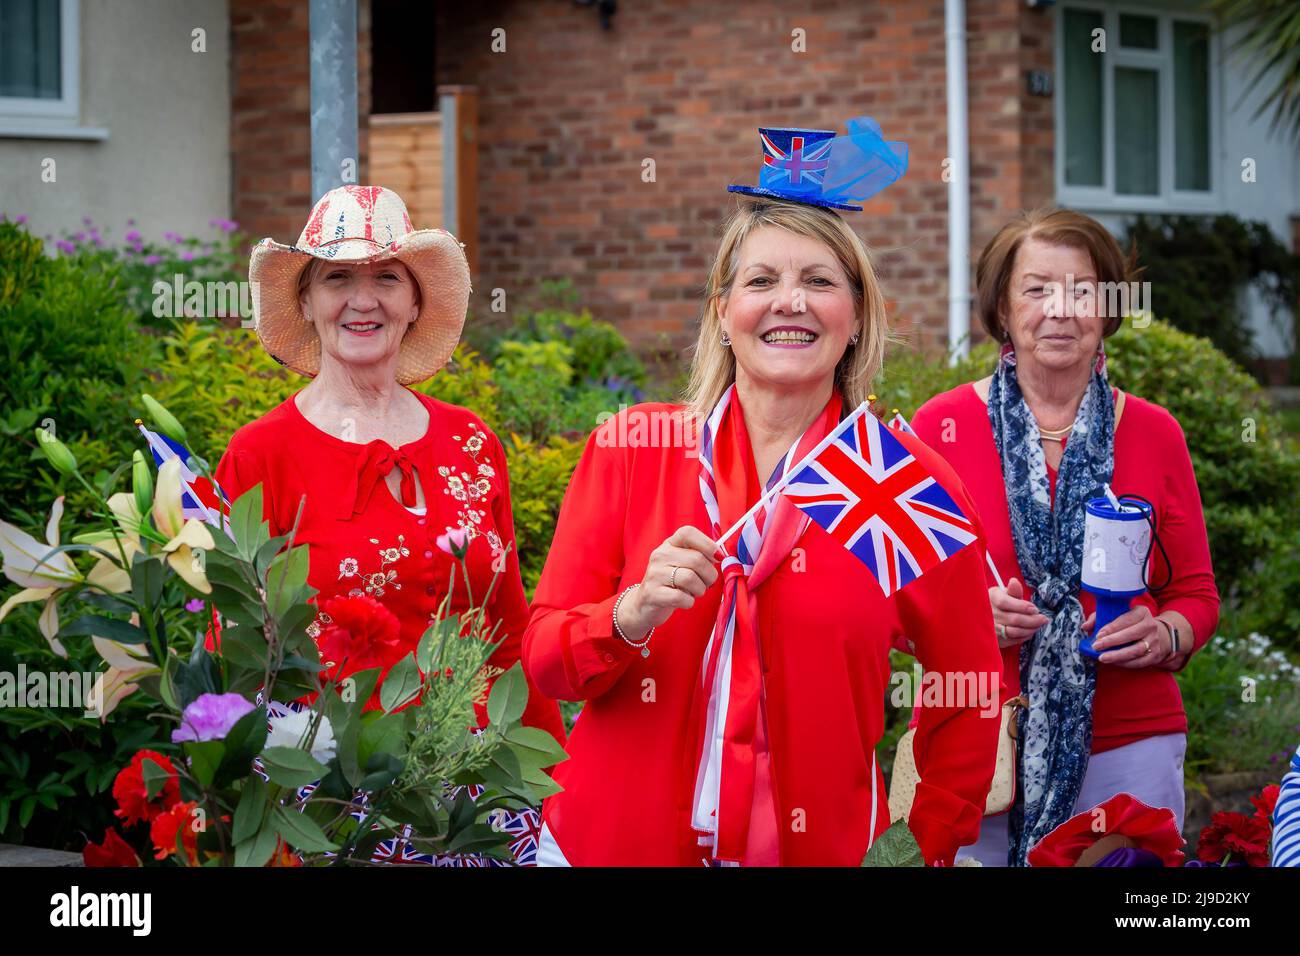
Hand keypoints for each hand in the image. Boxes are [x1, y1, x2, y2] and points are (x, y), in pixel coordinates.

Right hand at [616, 526, 719, 640]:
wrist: (644, 603)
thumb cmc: (671, 582)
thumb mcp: (682, 563)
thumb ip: (700, 556)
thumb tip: (720, 555)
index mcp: (669, 544)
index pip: (688, 533)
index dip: (707, 543)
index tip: (717, 557)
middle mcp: (660, 555)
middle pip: (696, 559)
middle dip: (709, 575)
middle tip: (707, 583)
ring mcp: (654, 574)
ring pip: (690, 578)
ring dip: (700, 590)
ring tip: (694, 592)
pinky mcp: (653, 593)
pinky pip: (682, 597)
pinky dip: (689, 602)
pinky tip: (684, 601)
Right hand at [989, 577, 1047, 647]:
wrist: (988, 617)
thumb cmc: (1000, 603)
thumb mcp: (1005, 594)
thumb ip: (1013, 590)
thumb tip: (1014, 581)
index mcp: (991, 598)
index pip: (1005, 602)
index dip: (1022, 607)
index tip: (1035, 609)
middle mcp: (988, 614)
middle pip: (1014, 619)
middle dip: (1032, 620)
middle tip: (1044, 619)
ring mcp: (990, 628)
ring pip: (1014, 631)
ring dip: (1030, 629)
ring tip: (1038, 625)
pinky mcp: (995, 640)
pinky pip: (1013, 640)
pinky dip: (1024, 636)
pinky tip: (1030, 630)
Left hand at [1081, 605, 1167, 667]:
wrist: (1158, 635)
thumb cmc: (1131, 624)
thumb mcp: (1118, 615)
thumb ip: (1100, 618)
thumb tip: (1085, 626)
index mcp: (1141, 612)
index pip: (1126, 619)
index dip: (1111, 628)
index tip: (1098, 635)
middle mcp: (1150, 625)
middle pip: (1131, 635)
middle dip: (1112, 641)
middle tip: (1096, 646)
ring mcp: (1154, 641)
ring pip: (1136, 650)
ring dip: (1117, 655)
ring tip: (1102, 658)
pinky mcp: (1155, 655)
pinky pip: (1140, 661)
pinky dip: (1126, 663)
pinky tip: (1114, 662)